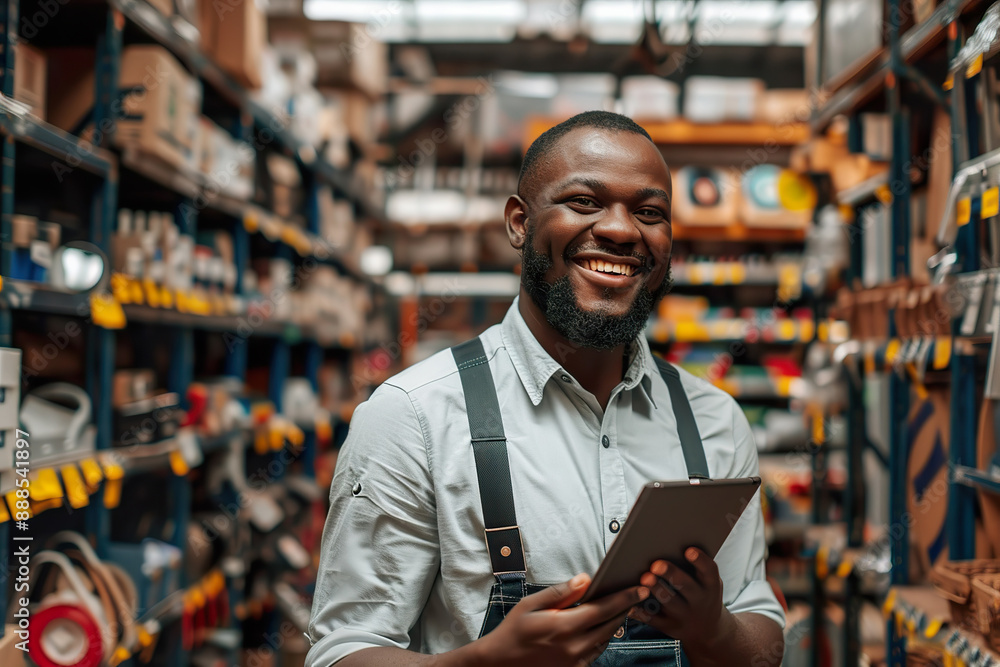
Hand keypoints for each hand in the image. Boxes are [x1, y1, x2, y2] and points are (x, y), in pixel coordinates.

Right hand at [471, 573, 649, 666]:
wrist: (500, 663)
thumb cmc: (513, 631)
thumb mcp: (531, 605)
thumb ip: (561, 592)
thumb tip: (584, 579)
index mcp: (564, 627)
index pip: (603, 609)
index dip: (624, 598)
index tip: (639, 589)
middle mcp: (574, 647)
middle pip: (610, 625)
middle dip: (625, 609)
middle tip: (635, 596)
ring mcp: (575, 662)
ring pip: (606, 640)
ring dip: (614, 624)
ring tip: (619, 609)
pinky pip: (596, 653)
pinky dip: (601, 638)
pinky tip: (599, 628)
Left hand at [628, 548, 732, 653]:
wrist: (708, 631)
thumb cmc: (702, 596)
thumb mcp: (708, 583)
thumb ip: (696, 568)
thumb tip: (672, 543)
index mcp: (710, 586)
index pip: (709, 571)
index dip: (700, 561)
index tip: (688, 550)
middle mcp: (699, 601)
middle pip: (686, 586)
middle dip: (671, 574)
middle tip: (657, 564)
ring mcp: (684, 615)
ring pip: (669, 602)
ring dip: (656, 589)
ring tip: (645, 578)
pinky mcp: (669, 626)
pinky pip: (653, 619)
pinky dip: (641, 612)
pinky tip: (631, 603)